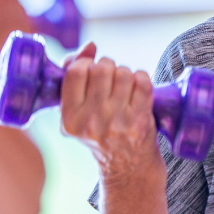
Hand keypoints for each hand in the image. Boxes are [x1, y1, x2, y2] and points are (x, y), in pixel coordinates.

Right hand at [57, 41, 159, 180]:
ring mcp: (118, 121)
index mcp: (70, 119)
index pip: (76, 72)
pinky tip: (136, 89)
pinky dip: (141, 79)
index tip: (90, 68)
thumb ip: (75, 77)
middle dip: (108, 67)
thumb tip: (90, 46)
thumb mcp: (77, 113)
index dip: (85, 62)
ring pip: (124, 72)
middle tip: (110, 79)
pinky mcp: (140, 120)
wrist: (127, 167)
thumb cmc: (100, 133)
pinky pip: (143, 81)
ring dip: (125, 74)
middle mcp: (92, 121)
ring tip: (124, 87)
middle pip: (102, 68)